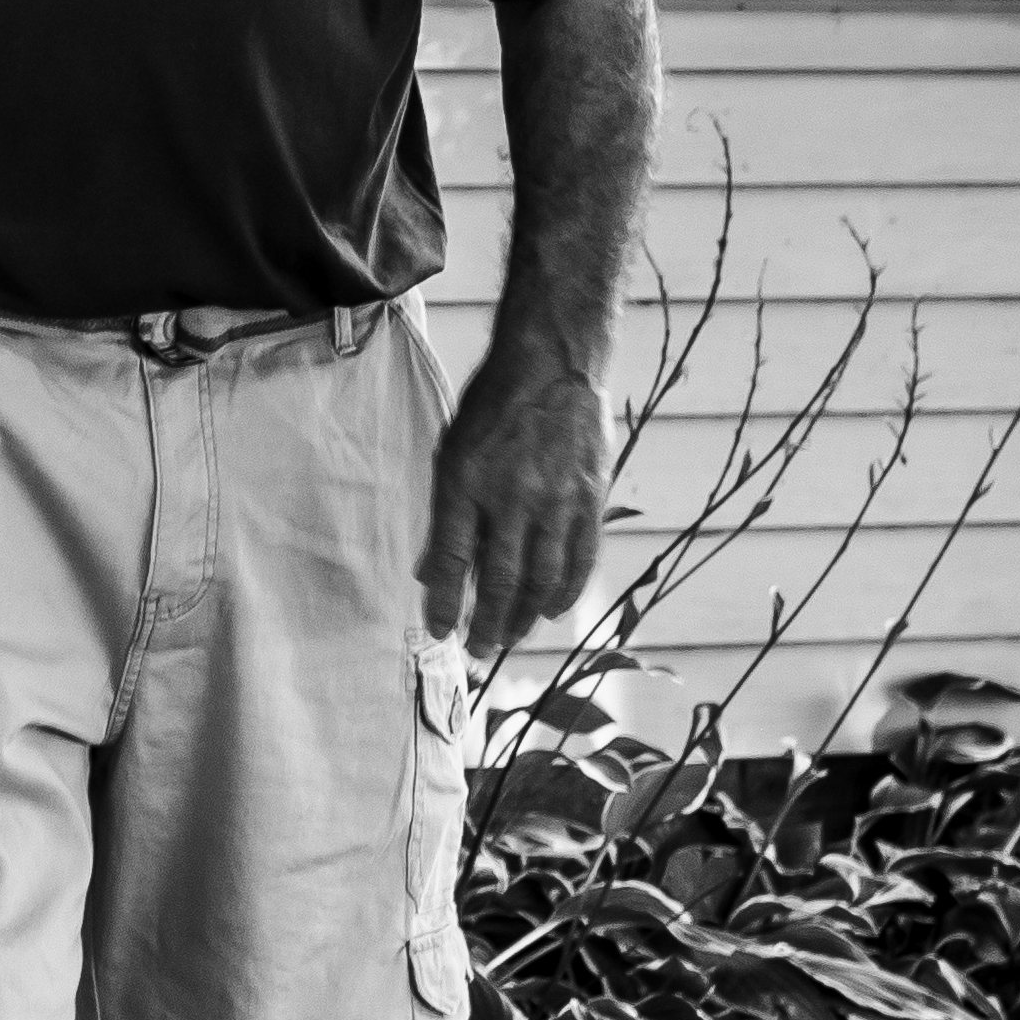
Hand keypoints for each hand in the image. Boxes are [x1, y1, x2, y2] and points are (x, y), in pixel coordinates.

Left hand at [419, 342, 612, 662]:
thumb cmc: (492, 408)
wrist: (554, 366)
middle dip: (484, 624)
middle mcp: (511, 498)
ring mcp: (555, 502)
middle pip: (497, 580)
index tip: (438, 632)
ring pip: (540, 579)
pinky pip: (579, 559)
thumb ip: (444, 511)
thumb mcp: (451, 450)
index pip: (450, 559)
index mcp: (465, 483)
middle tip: (476, 653)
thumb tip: (429, 570)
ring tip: (509, 639)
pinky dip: (565, 592)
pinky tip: (551, 611)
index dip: (443, 603)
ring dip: (523, 617)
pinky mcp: (590, 500)